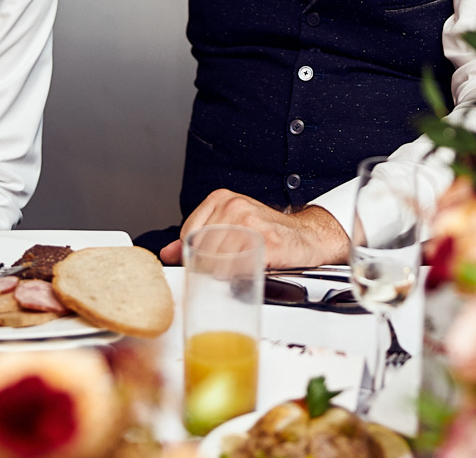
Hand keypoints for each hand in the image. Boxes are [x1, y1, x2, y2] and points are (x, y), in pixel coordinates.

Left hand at [159, 189, 349, 267]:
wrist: (307, 236)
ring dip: (224, 274)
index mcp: (221, 199)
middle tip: (224, 270)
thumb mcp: (230, 226)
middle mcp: (234, 207)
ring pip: (217, 260)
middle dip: (208, 266)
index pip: (188, 234)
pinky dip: (239, 277)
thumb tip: (168, 252)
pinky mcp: (266, 242)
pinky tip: (249, 272)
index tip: (206, 262)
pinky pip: (238, 267)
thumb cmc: (268, 233)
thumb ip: (197, 237)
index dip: (194, 254)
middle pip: (201, 248)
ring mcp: (250, 223)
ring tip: (238, 270)